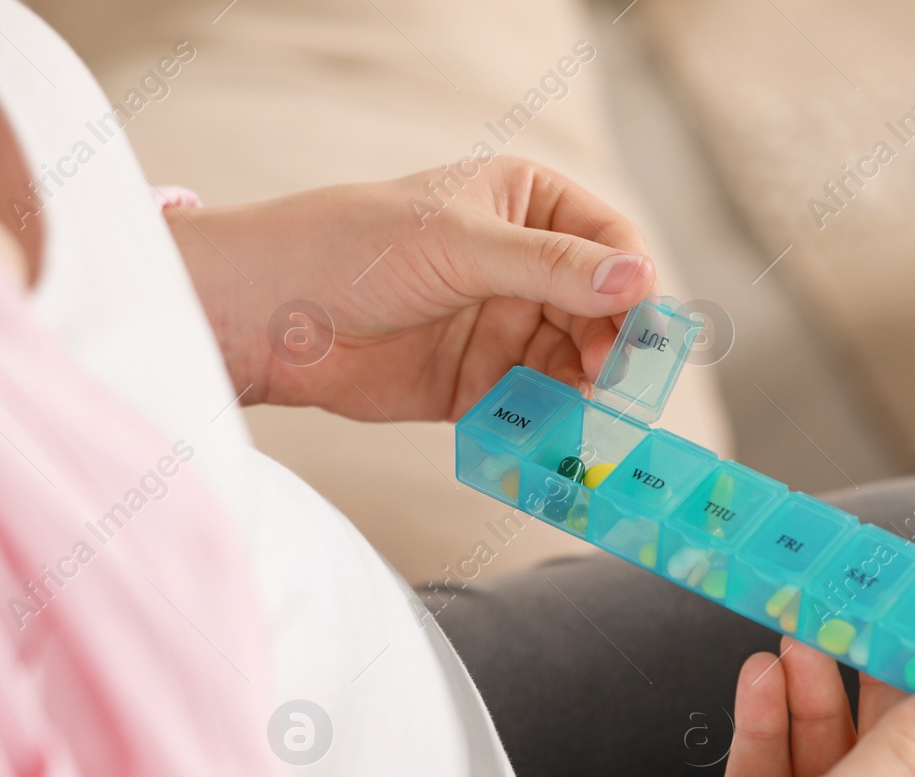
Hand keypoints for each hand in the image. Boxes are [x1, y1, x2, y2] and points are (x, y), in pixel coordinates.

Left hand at [165, 156, 656, 419]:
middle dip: (616, 344)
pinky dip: (551, 422)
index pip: (610, 242)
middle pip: (603, 308)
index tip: (646, 328)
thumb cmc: (355, 249)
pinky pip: (534, 406)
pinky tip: (558, 435)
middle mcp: (523, 264)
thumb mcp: (461, 245)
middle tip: (615, 378)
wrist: (269, 316)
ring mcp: (503, 326)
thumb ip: (551, 267)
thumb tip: (641, 280)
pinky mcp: (478, 386)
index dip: (635, 284)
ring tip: (589, 410)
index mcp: (527, 203)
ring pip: (575, 362)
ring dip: (589, 388)